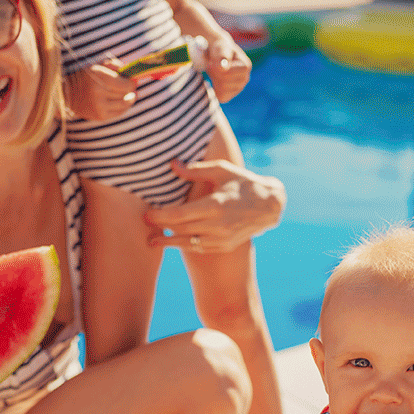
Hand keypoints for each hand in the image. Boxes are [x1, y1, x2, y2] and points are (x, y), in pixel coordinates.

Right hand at [65, 61, 136, 120]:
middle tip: (130, 88)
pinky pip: (119, 113)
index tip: (132, 81)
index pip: (126, 84)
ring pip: (124, 104)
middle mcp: (98, 91)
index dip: (132, 83)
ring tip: (129, 96)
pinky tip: (122, 102)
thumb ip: (114, 65)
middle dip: (130, 90)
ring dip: (129, 99)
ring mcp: (99, 105)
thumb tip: (130, 71)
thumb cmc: (85, 77)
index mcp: (98, 76)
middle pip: (126, 94)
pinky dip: (123, 108)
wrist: (68, 94)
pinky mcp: (100, 116)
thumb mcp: (97, 65)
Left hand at [144, 159, 284, 252]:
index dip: (160, 216)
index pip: (180, 215)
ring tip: (152, 241)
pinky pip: (200, 248)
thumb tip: (173, 165)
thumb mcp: (221, 171)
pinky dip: (185, 245)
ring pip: (189, 243)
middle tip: (144, 224)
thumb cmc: (243, 183)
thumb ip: (195, 170)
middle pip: (181, 229)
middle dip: (161, 228)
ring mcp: (222, 238)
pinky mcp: (225, 246)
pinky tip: (173, 241)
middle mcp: (218, 225)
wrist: (269, 206)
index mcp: (216, 205)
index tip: (147, 215)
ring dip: (169, 242)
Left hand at [204, 34, 249, 102]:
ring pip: (222, 91)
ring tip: (215, 72)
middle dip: (215, 74)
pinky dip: (215, 89)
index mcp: (245, 66)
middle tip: (212, 66)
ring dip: (214, 81)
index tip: (214, 61)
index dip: (216, 67)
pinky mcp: (231, 95)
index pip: (226, 73)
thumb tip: (223, 68)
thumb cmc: (220, 50)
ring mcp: (239, 88)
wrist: (218, 54)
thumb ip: (222, 56)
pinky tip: (216, 80)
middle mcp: (245, 79)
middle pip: (224, 84)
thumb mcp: (220, 48)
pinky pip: (221, 97)